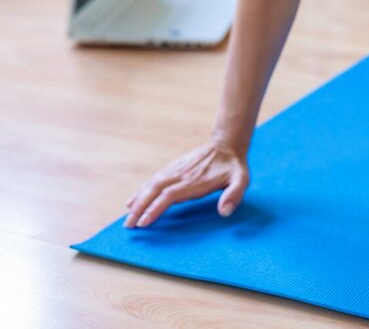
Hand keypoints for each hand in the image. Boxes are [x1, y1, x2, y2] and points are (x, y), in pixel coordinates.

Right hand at [123, 139, 248, 227]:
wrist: (226, 144)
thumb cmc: (234, 167)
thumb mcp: (241, 180)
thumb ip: (234, 195)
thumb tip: (224, 212)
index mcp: (194, 182)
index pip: (169, 196)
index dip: (154, 209)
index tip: (143, 222)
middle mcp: (180, 175)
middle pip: (154, 191)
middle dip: (140, 208)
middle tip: (128, 225)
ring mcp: (175, 171)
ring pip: (151, 185)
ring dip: (138, 199)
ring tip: (126, 214)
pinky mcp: (174, 168)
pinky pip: (154, 180)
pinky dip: (142, 190)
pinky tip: (134, 198)